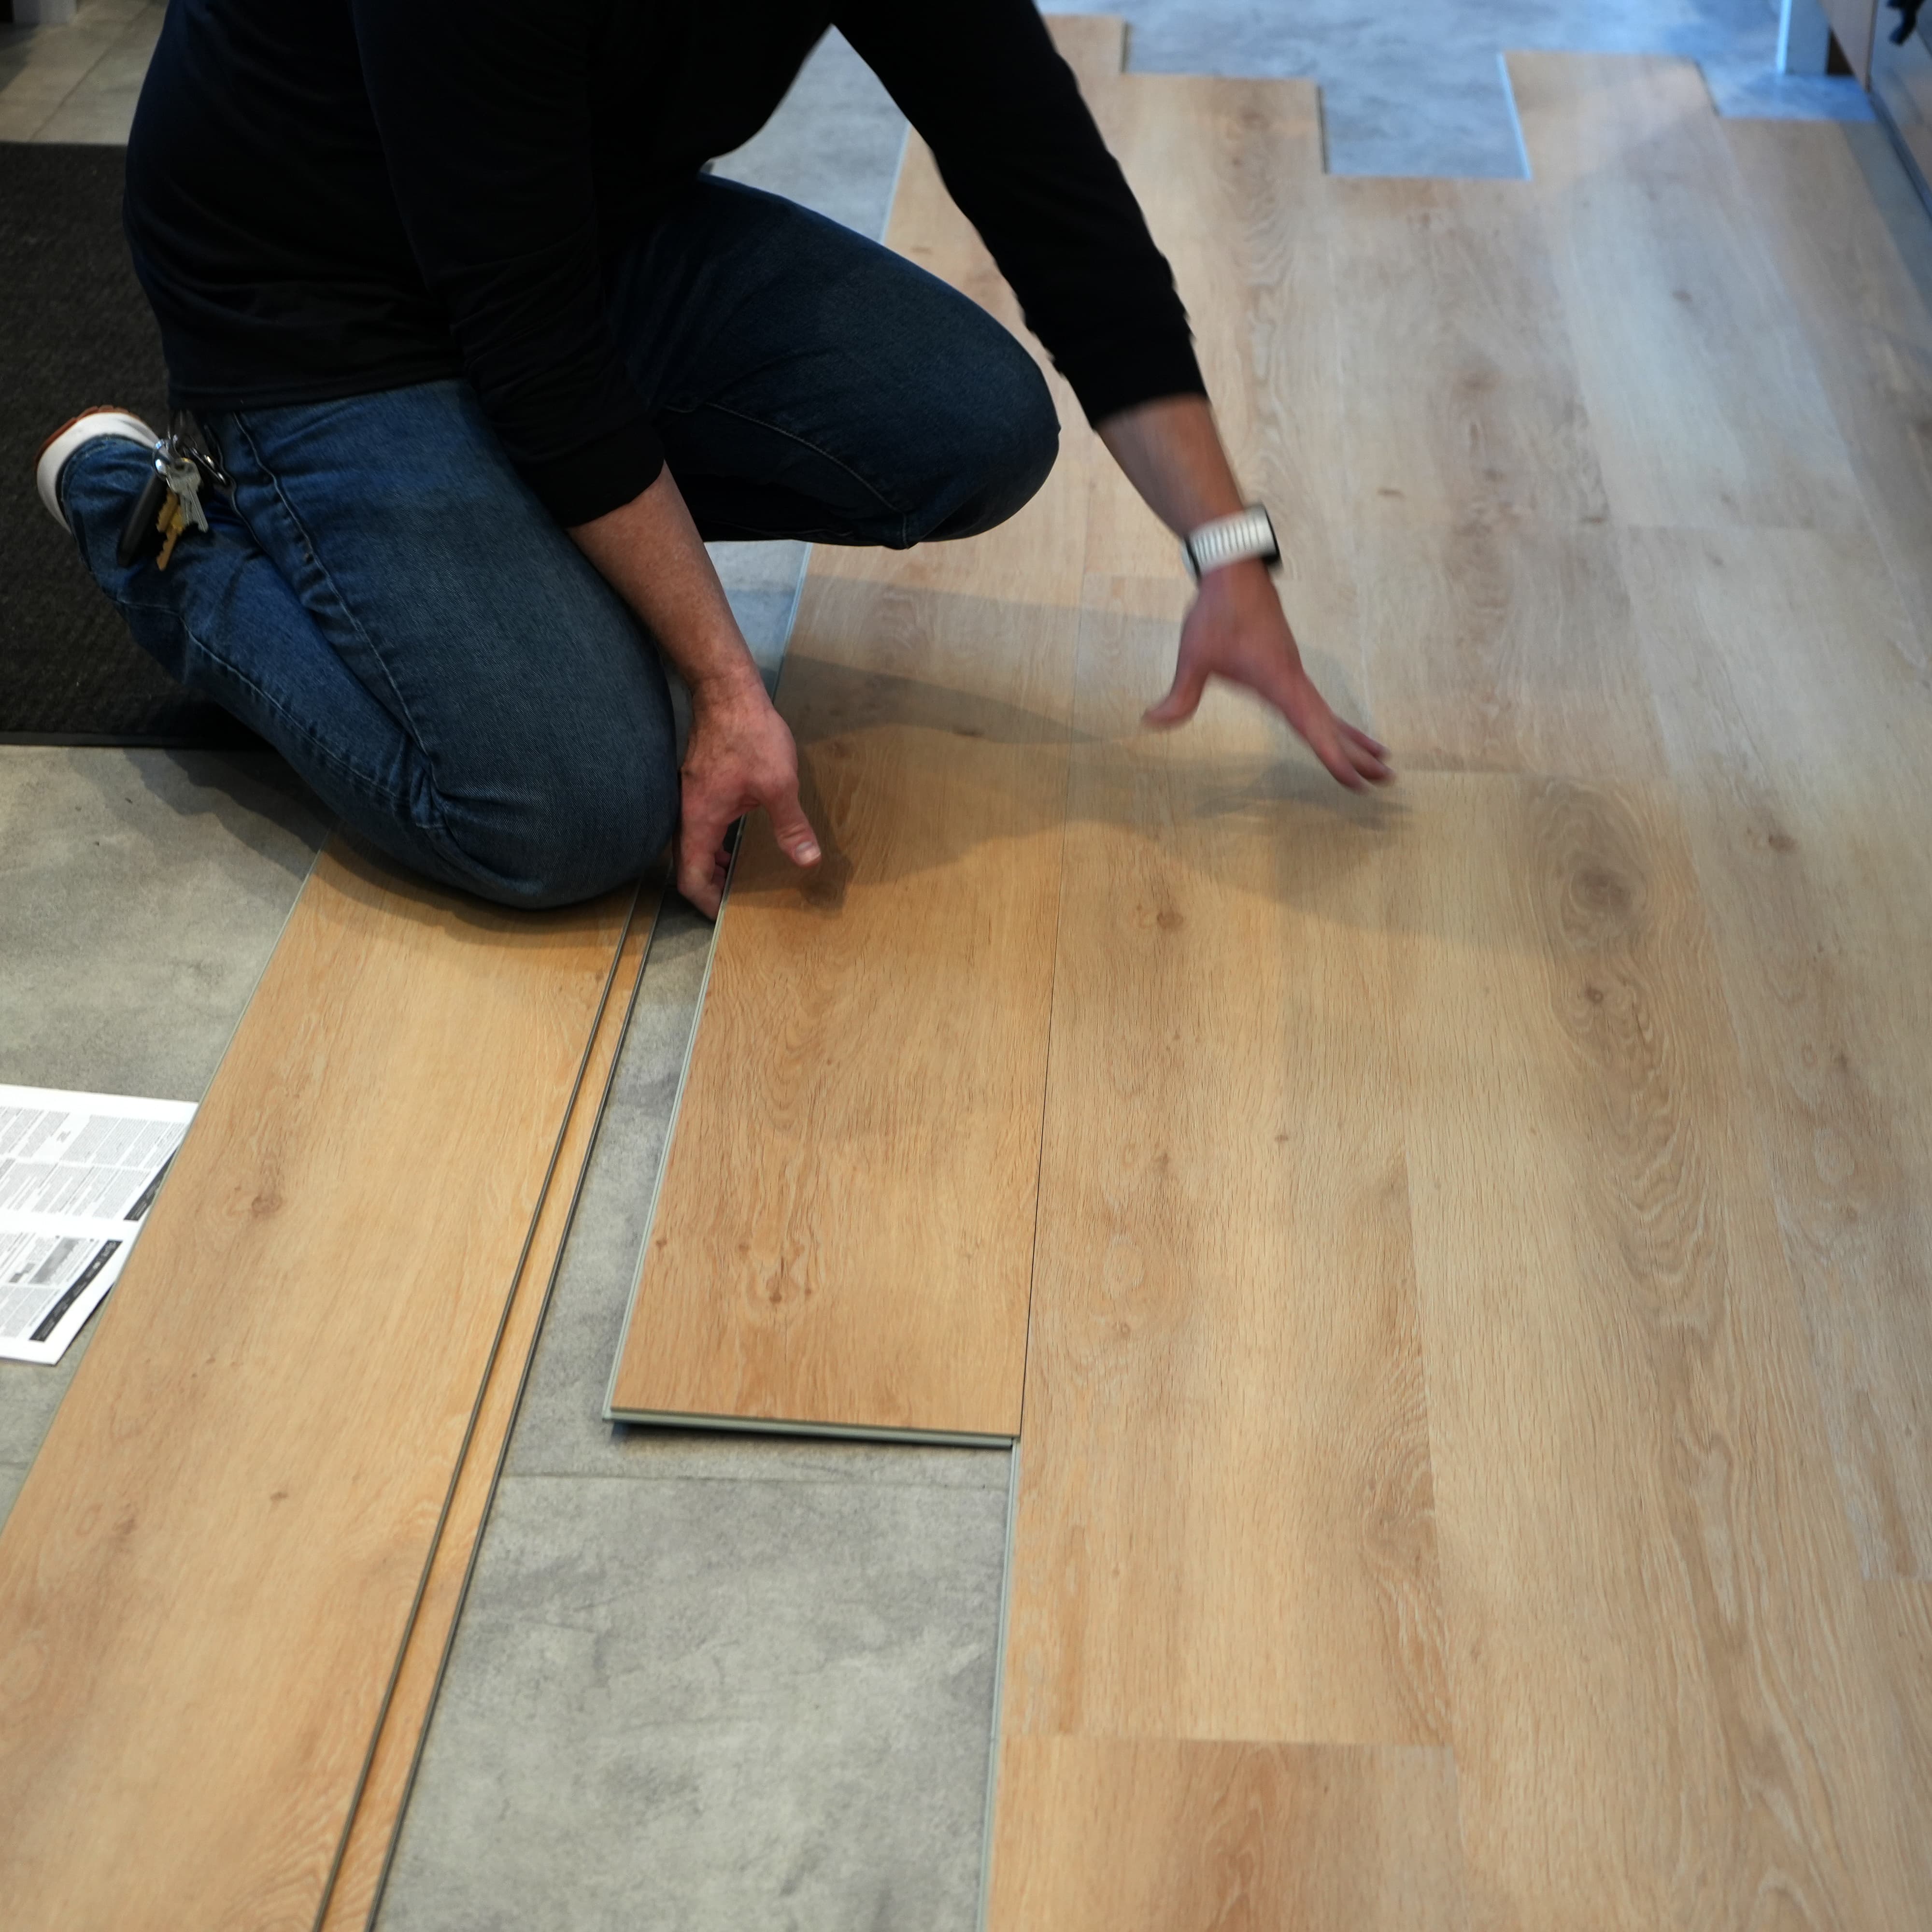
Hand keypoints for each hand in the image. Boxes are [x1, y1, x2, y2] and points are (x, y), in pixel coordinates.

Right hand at [676, 670, 820, 917]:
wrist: (727, 692)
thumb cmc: (750, 735)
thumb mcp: (779, 785)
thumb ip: (791, 827)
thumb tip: (807, 861)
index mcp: (700, 821)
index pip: (690, 878)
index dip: (706, 903)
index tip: (727, 916)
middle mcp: (687, 814)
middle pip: (688, 866)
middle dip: (711, 888)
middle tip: (738, 903)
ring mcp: (690, 799)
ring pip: (693, 846)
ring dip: (713, 865)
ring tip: (739, 878)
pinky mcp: (699, 786)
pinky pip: (701, 826)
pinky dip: (715, 843)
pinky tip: (737, 842)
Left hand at [1146, 561, 1390, 789]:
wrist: (1235, 570)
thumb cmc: (1216, 612)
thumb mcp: (1193, 655)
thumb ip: (1179, 694)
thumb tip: (1152, 721)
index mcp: (1278, 681)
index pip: (1312, 727)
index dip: (1333, 757)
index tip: (1354, 781)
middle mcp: (1294, 678)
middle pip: (1331, 724)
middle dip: (1358, 754)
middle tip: (1387, 780)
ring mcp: (1294, 671)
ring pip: (1328, 712)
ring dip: (1353, 738)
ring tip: (1380, 760)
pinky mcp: (1288, 666)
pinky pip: (1317, 701)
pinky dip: (1334, 720)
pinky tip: (1338, 730)